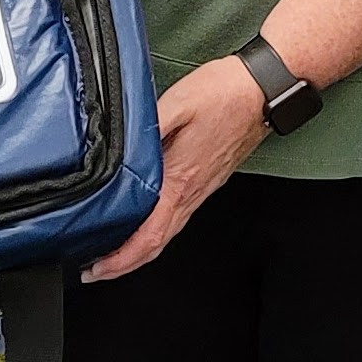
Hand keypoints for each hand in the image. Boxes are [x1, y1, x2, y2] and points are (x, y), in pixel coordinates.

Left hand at [84, 57, 268, 280]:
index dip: (120, 258)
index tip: (96, 268)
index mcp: (180, 178)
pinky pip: (178, 217)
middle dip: (124, 264)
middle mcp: (193, 191)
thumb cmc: (226, 93)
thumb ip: (145, 126)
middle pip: (157, 244)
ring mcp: (203, 188)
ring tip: (114, 252)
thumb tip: (120, 144)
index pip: (148, 235)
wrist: (265, 91)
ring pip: (168, 233)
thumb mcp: (177, 102)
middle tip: (96, 270)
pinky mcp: (208, 180)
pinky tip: (145, 222)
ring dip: (139, 250)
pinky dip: (156, 231)